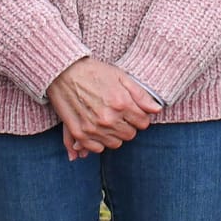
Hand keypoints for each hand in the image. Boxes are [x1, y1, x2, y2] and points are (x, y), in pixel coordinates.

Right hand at [46, 57, 160, 159]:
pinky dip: (99, 142)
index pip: (143, 123)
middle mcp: (108, 118)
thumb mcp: (121, 76)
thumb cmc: (94, 71)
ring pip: (115, 144)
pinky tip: (97, 128)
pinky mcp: (79, 134)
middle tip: (120, 114)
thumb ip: (140, 95)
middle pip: (130, 135)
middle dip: (128, 125)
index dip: (140, 116)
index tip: (132, 110)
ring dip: (114, 134)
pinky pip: (98, 149)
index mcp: (121, 103)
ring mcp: (93, 128)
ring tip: (108, 119)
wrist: (63, 71)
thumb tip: (157, 109)